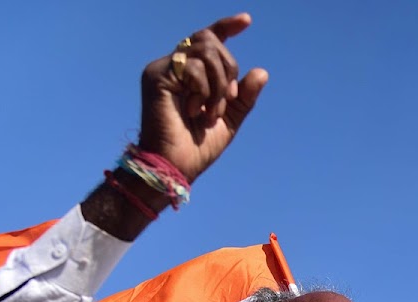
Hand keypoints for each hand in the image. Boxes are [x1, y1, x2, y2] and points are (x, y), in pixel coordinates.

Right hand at [138, 14, 267, 182]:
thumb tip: (261, 72)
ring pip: (205, 51)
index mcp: (190, 74)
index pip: (208, 39)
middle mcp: (175, 66)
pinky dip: (203, 91)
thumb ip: (243, 95)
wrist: (177, 165)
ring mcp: (163, 69)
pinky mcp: (156, 75)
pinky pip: (193, 68)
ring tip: (209, 113)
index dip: (227, 26)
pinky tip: (193, 111)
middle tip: (225, 101)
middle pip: (210, 41)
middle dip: (227, 71)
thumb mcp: (229, 118)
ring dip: (217, 85)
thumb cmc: (199, 146)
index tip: (246, 21)